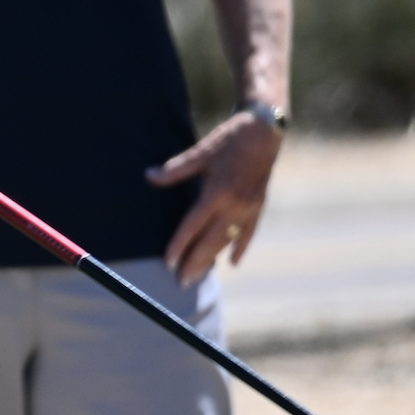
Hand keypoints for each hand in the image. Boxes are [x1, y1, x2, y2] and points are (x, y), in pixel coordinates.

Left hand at [146, 109, 283, 284]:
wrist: (265, 132)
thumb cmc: (229, 140)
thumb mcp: (201, 152)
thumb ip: (175, 169)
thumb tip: (149, 177)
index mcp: (217, 192)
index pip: (193, 226)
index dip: (179, 245)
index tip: (168, 262)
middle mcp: (235, 205)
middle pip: (211, 241)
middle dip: (196, 262)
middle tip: (182, 282)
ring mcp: (249, 209)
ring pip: (229, 241)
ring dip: (213, 259)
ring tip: (199, 274)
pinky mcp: (258, 207)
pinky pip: (249, 233)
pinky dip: (240, 248)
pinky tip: (232, 263)